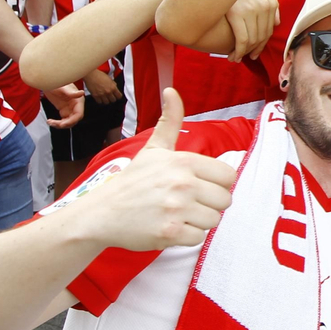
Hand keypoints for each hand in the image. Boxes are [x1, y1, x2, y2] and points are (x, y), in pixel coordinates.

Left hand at [42, 83, 83, 127]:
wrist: (49, 81)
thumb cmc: (57, 82)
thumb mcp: (63, 87)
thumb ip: (72, 92)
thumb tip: (82, 93)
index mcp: (78, 101)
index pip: (79, 114)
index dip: (72, 121)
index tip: (62, 124)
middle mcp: (75, 106)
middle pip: (73, 120)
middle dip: (64, 124)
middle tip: (54, 123)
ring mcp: (70, 109)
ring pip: (68, 122)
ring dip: (60, 125)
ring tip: (50, 122)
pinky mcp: (64, 110)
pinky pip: (63, 120)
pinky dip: (57, 123)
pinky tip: (50, 121)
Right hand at [78, 89, 236, 250]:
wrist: (101, 213)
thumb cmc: (132, 181)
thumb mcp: (153, 148)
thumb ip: (170, 121)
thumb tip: (171, 91)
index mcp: (183, 161)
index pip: (228, 176)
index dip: (217, 184)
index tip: (200, 187)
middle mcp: (182, 183)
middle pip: (225, 200)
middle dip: (209, 204)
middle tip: (187, 204)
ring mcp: (176, 209)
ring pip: (214, 220)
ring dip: (198, 222)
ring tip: (178, 215)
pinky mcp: (169, 232)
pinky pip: (198, 238)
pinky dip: (186, 237)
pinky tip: (170, 227)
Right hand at [83, 68, 120, 103]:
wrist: (91, 75)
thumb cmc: (99, 75)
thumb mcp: (109, 79)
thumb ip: (113, 84)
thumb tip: (115, 88)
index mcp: (113, 87)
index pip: (119, 96)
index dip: (118, 96)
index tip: (117, 96)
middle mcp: (108, 92)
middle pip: (113, 100)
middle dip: (112, 98)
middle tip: (110, 97)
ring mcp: (102, 94)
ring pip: (106, 102)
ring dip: (106, 100)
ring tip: (105, 98)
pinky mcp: (95, 96)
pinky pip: (99, 102)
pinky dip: (100, 101)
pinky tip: (100, 98)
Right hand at [224, 0, 279, 61]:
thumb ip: (270, 6)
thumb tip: (277, 23)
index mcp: (271, 2)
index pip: (269, 31)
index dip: (261, 45)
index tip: (254, 52)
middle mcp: (264, 7)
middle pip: (262, 37)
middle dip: (253, 50)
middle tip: (245, 58)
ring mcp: (252, 10)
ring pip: (252, 40)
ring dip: (244, 53)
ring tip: (236, 58)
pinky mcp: (237, 14)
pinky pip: (242, 39)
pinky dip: (239, 51)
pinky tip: (233, 55)